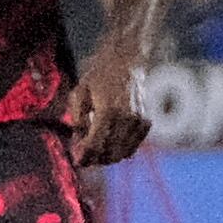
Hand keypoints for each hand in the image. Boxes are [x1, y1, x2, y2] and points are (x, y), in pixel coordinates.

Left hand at [68, 49, 151, 166]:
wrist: (126, 61)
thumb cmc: (99, 75)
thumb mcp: (79, 94)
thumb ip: (78, 119)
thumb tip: (77, 141)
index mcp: (107, 113)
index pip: (95, 145)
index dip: (85, 157)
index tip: (78, 162)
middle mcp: (126, 120)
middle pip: (109, 153)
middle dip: (95, 160)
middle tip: (84, 158)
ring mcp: (138, 122)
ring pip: (123, 153)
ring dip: (108, 158)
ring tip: (95, 154)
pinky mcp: (146, 122)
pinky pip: (134, 146)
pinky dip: (122, 151)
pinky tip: (110, 147)